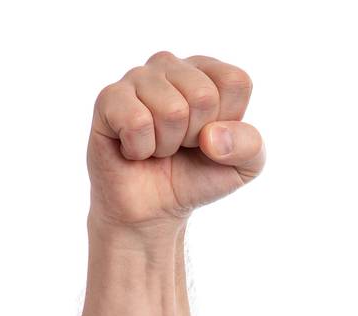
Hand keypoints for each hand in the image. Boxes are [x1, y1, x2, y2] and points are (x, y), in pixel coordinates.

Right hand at [87, 52, 264, 231]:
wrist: (155, 207)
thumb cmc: (199, 176)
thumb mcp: (245, 166)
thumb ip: (250, 145)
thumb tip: (212, 136)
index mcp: (209, 73)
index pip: (235, 81)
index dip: (229, 119)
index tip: (213, 135)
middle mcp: (171, 66)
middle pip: (203, 95)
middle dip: (197, 135)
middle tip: (183, 144)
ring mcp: (137, 78)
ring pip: (171, 109)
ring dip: (169, 144)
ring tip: (160, 147)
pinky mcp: (108, 98)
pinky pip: (136, 121)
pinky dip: (142, 149)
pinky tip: (136, 149)